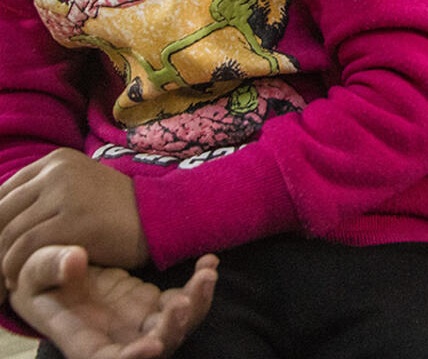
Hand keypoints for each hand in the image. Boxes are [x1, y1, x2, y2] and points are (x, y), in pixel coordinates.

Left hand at [0, 150, 147, 287]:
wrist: (158, 216)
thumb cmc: (115, 212)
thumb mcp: (76, 191)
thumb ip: (41, 198)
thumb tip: (1, 223)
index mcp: (56, 161)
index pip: (2, 194)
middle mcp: (57, 170)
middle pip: (0, 214)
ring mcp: (64, 192)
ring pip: (8, 234)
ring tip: (2, 285)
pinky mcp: (71, 219)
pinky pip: (24, 249)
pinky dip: (13, 270)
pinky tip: (17, 283)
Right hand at [10, 245, 216, 358]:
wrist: (62, 270)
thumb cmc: (42, 278)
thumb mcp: (36, 272)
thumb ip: (50, 267)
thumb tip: (74, 260)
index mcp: (84, 340)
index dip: (133, 358)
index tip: (152, 345)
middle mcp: (119, 338)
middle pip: (154, 346)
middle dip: (173, 330)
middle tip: (182, 304)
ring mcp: (141, 322)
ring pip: (177, 326)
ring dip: (197, 305)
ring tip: (206, 275)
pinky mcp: (155, 303)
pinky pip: (185, 299)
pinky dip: (200, 284)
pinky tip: (209, 261)